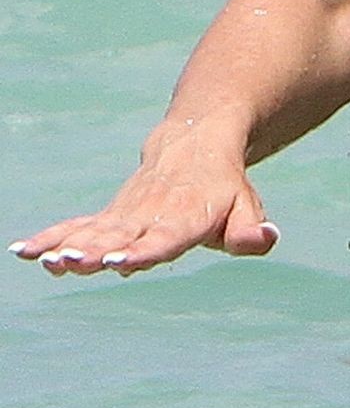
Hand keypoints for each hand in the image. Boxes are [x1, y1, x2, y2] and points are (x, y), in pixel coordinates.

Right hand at [10, 135, 278, 277]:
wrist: (195, 143)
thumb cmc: (224, 188)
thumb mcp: (245, 207)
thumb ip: (251, 230)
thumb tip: (266, 239)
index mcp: (186, 217)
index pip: (164, 239)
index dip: (143, 252)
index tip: (119, 263)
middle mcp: (151, 215)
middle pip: (120, 236)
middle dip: (95, 252)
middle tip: (71, 264)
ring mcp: (126, 215)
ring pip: (93, 231)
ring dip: (68, 247)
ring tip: (47, 262)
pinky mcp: (110, 215)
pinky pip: (77, 225)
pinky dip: (51, 236)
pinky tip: (24, 252)